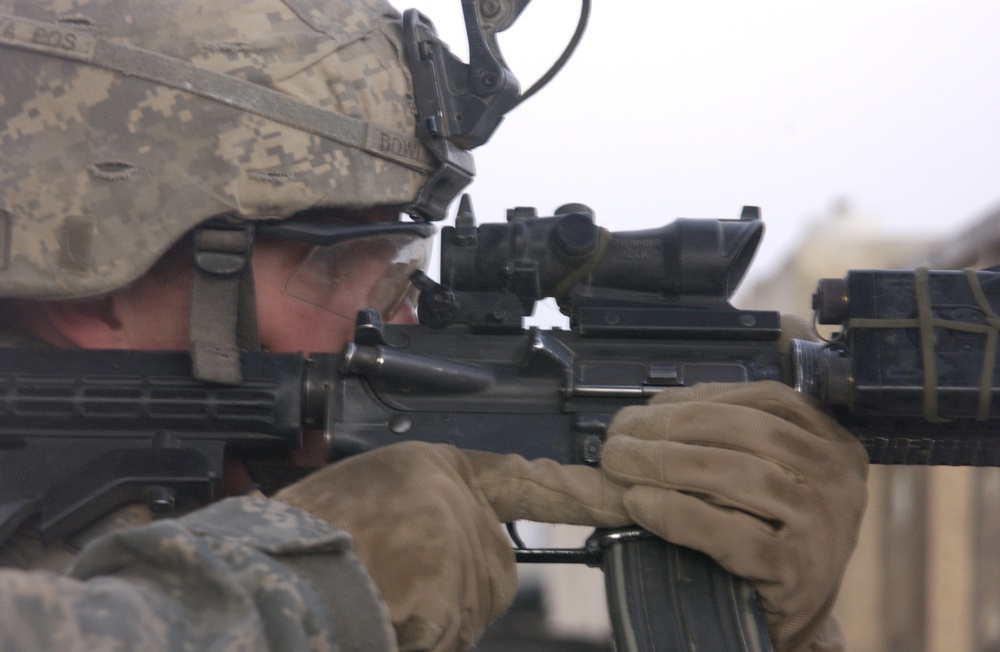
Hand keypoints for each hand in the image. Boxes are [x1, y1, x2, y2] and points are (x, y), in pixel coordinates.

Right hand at [274, 441, 627, 651]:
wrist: (272, 572)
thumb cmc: (308, 538)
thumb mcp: (369, 496)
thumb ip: (423, 510)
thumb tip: (444, 550)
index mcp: (435, 467)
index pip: (524, 478)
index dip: (575, 490)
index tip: (618, 495)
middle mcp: (458, 500)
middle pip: (491, 571)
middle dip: (452, 592)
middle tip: (390, 583)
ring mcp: (461, 543)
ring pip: (472, 609)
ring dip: (432, 619)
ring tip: (375, 595)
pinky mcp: (457, 588)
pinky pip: (453, 632)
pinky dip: (422, 638)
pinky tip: (385, 618)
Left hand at [601, 381, 867, 651]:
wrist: (789, 612)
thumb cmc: (765, 532)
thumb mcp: (759, 475)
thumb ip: (718, 439)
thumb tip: (644, 415)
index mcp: (832, 443)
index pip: (765, 398)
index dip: (699, 398)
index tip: (649, 408)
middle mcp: (837, 479)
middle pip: (746, 430)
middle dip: (671, 427)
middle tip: (618, 438)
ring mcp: (824, 526)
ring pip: (738, 474)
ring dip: (665, 463)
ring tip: (619, 465)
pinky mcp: (797, 571)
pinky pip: (729, 534)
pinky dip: (677, 514)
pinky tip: (640, 504)